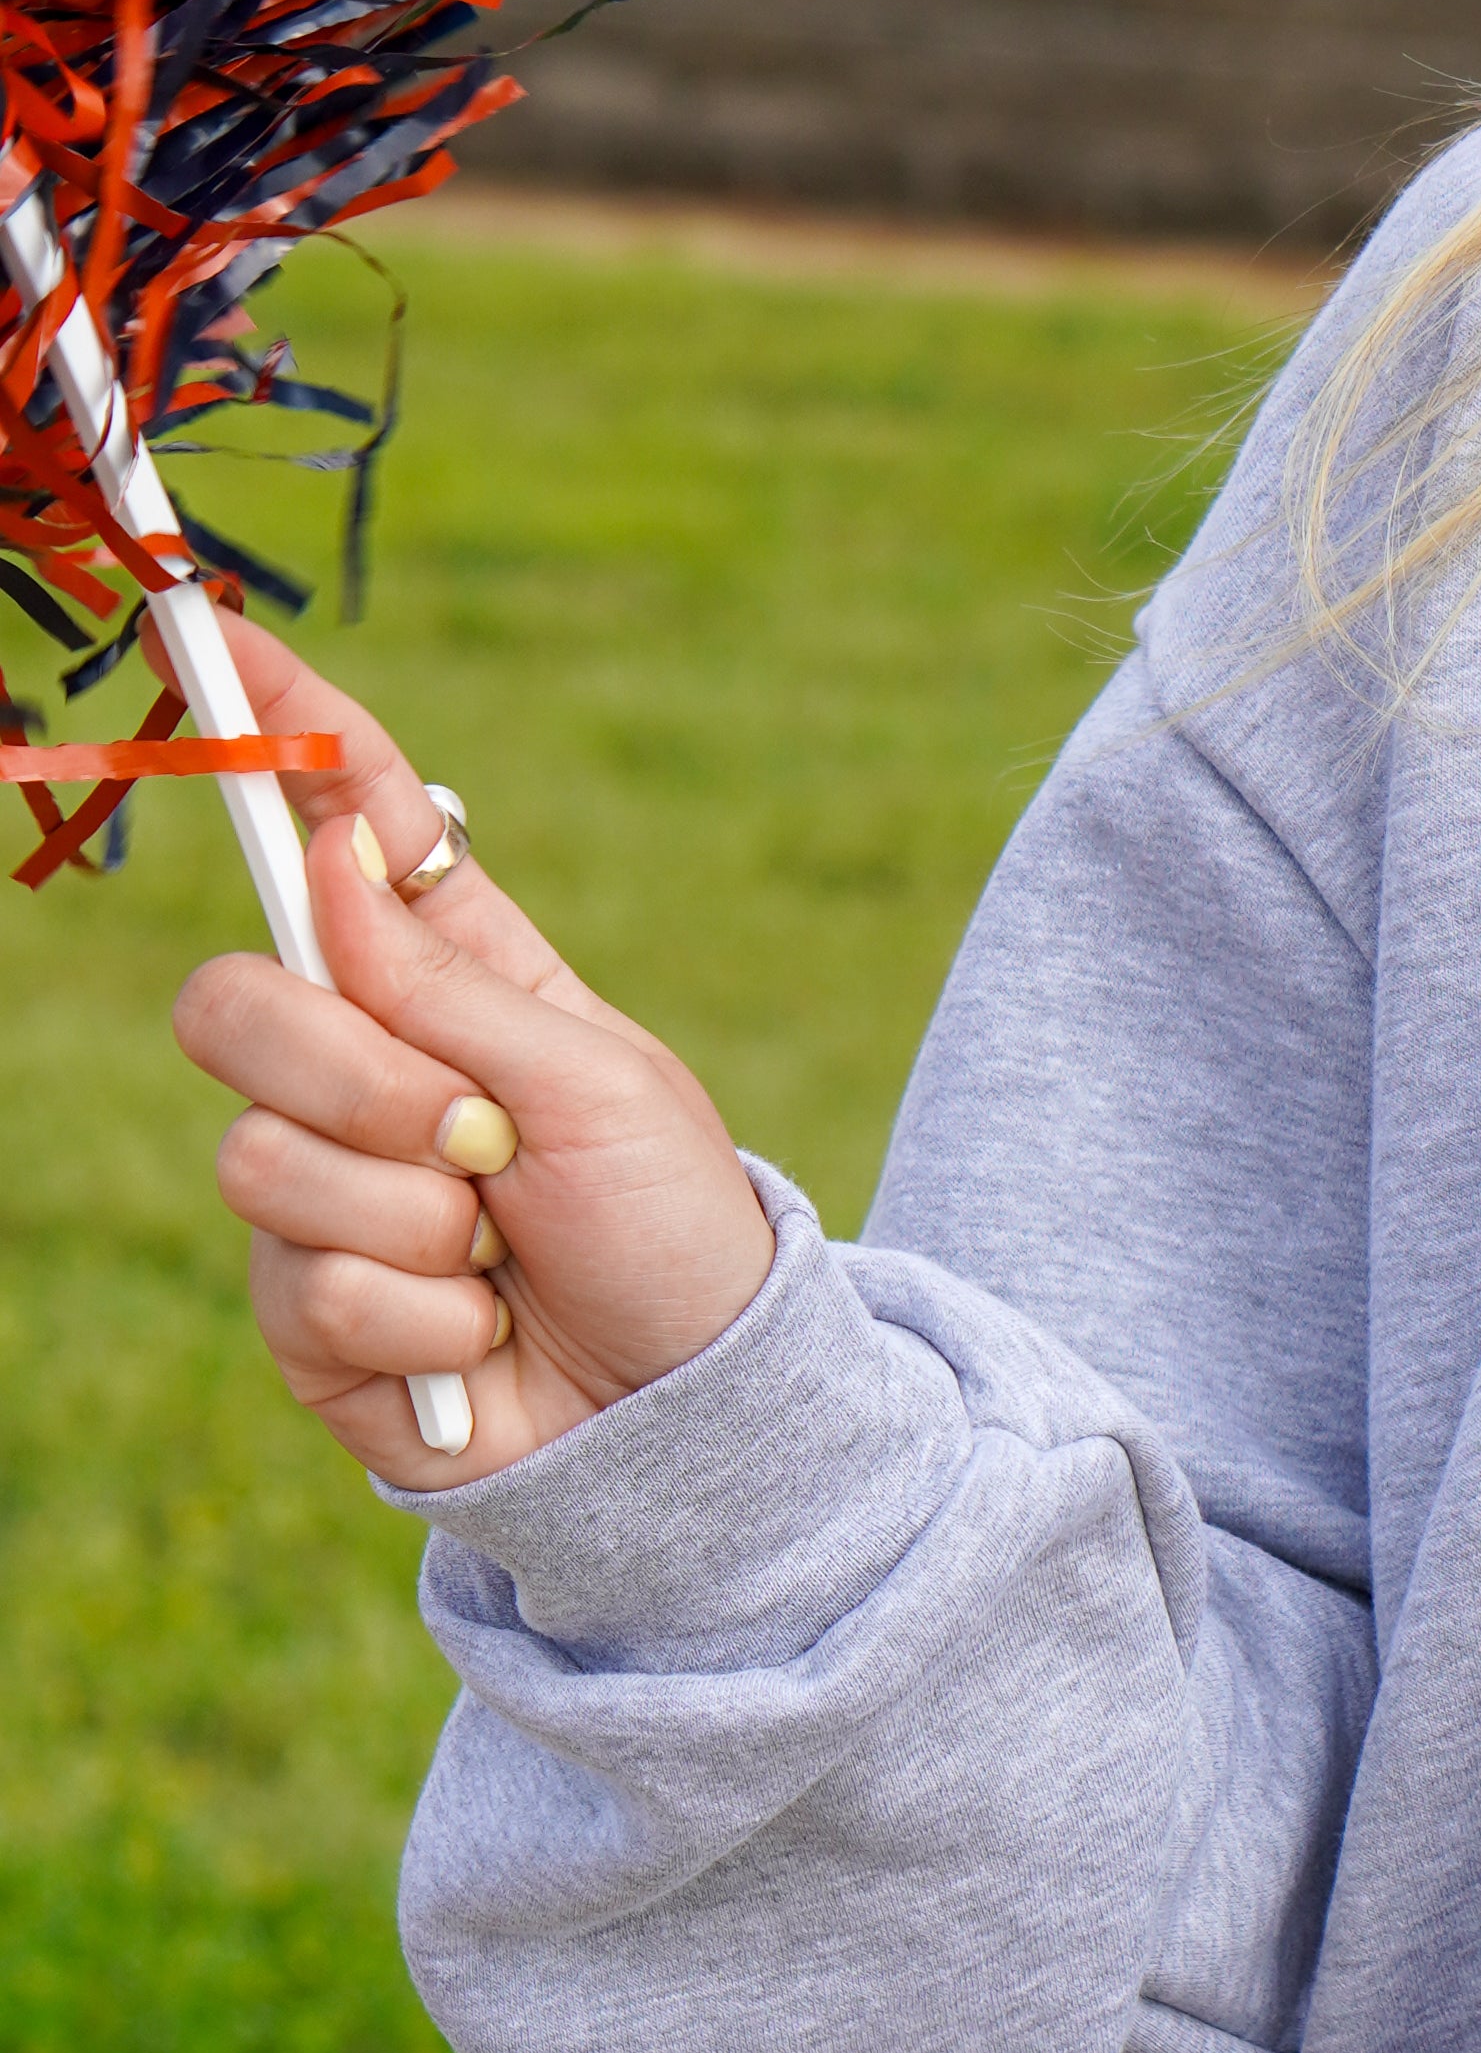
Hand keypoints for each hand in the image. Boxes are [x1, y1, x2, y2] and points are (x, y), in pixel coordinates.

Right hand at [173, 626, 778, 1486]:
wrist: (686, 1412)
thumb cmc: (673, 1226)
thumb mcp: (595, 1080)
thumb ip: (447, 984)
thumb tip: (328, 847)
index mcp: (459, 976)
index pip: (347, 829)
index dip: (284, 734)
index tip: (222, 640)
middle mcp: (371, 1066)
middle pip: (238, 999)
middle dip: (357, 1076)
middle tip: (477, 1143)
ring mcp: (324, 1187)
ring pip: (259, 1153)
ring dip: (412, 1212)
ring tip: (502, 1248)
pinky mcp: (304, 1308)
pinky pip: (298, 1279)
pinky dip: (417, 1311)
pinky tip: (476, 1333)